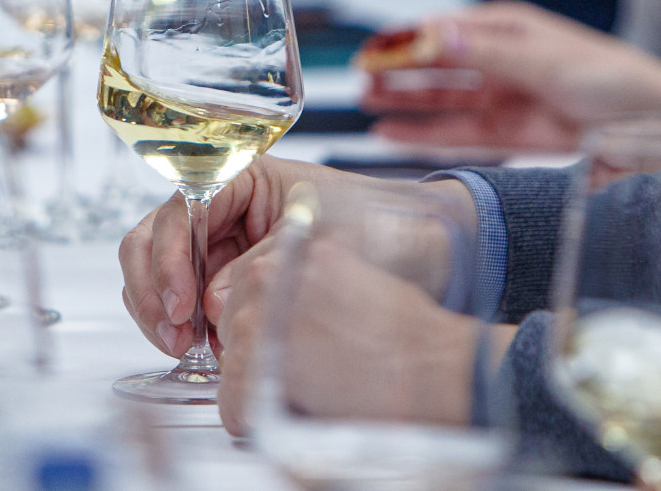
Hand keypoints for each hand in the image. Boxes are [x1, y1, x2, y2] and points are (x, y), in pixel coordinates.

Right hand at [118, 156, 420, 358]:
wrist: (421, 251)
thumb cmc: (377, 224)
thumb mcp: (316, 239)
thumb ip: (258, 268)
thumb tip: (210, 303)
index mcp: (241, 176)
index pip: (180, 209)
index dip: (169, 256)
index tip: (180, 301)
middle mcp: (223, 209)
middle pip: (153, 238)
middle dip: (154, 287)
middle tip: (175, 333)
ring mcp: (220, 246)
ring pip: (159, 272)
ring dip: (159, 310)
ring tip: (184, 347)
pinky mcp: (225, 283)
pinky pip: (183, 301)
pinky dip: (180, 324)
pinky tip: (199, 348)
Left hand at [214, 234, 516, 435]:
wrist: (429, 363)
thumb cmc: (405, 330)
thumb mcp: (351, 278)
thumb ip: (304, 285)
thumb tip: (268, 310)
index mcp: (296, 246)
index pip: (249, 280)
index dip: (262, 316)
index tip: (276, 337)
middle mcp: (274, 270)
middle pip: (232, 313)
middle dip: (253, 344)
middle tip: (286, 368)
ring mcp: (264, 311)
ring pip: (231, 351)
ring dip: (250, 377)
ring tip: (284, 392)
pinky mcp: (262, 355)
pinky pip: (234, 390)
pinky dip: (244, 410)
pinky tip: (269, 416)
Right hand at [361, 1, 660, 150]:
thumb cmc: (623, 85)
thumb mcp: (552, 61)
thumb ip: (488, 52)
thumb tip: (432, 33)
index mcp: (512, 30)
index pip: (446, 30)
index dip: (406, 41)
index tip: (369, 52)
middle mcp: (506, 62)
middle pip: (439, 65)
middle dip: (400, 72)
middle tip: (359, 80)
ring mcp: (509, 100)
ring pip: (444, 100)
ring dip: (408, 103)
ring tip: (367, 106)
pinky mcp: (515, 137)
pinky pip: (461, 134)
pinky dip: (428, 134)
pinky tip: (395, 134)